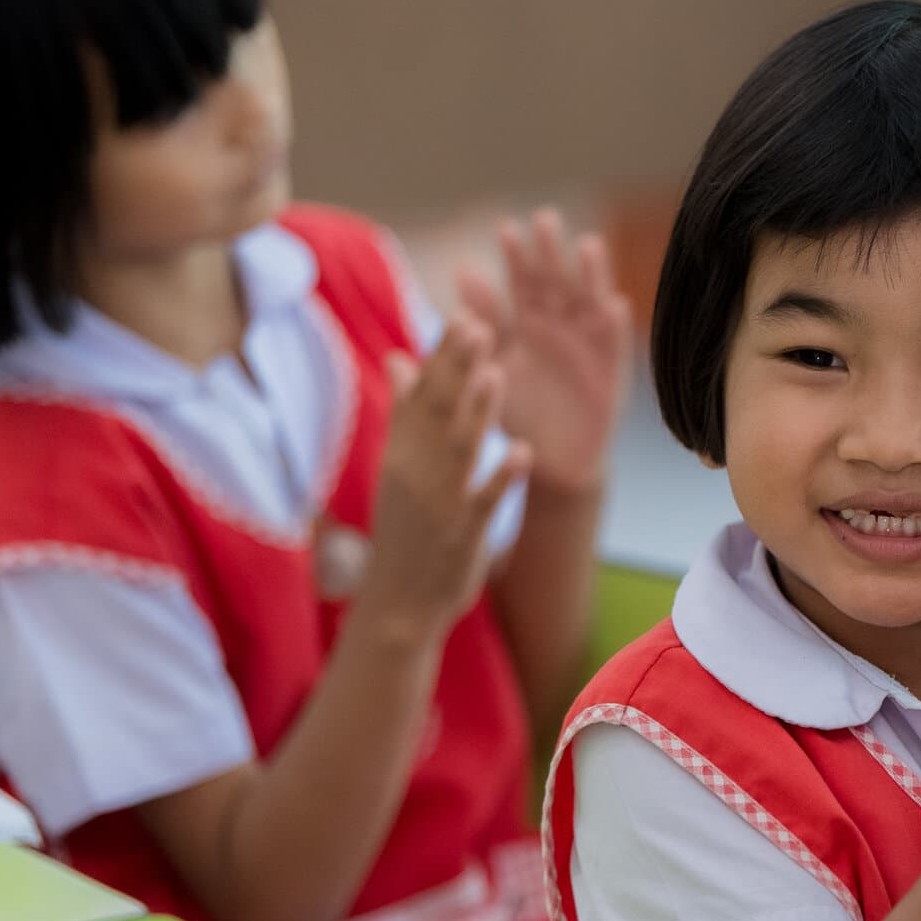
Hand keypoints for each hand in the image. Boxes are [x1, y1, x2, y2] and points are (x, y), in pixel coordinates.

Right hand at [359, 320, 532, 633]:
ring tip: (495, 374)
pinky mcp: (462, 534)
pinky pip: (484, 502)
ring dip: (477, 412)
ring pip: (459, 450)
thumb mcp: (398, 467)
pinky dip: (501, 478)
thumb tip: (399, 358)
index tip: (464, 315)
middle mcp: (416, 472)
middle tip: (480, 325)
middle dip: (459, 370)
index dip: (443, 356)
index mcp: (401, 453)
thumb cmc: (405, 531)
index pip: (422, 394)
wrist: (397, 605)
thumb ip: (404, 412)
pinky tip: (522, 452)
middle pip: (439, 412)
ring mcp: (439, 503)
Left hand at [457, 208, 632, 494]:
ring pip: (587, 302)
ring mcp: (585, 345)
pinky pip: (612, 344)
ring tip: (587, 245)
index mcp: (523, 325)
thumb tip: (450, 292)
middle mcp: (556, 327)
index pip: (518, 284)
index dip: (514, 258)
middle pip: (554, 283)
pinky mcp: (610, 370)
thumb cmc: (516, 414)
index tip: (505, 229)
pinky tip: (614, 304)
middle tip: (544, 220)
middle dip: (551, 253)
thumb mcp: (488, 372)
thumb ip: (474, 333)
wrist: (552, 461)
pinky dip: (613, 325)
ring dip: (590, 275)